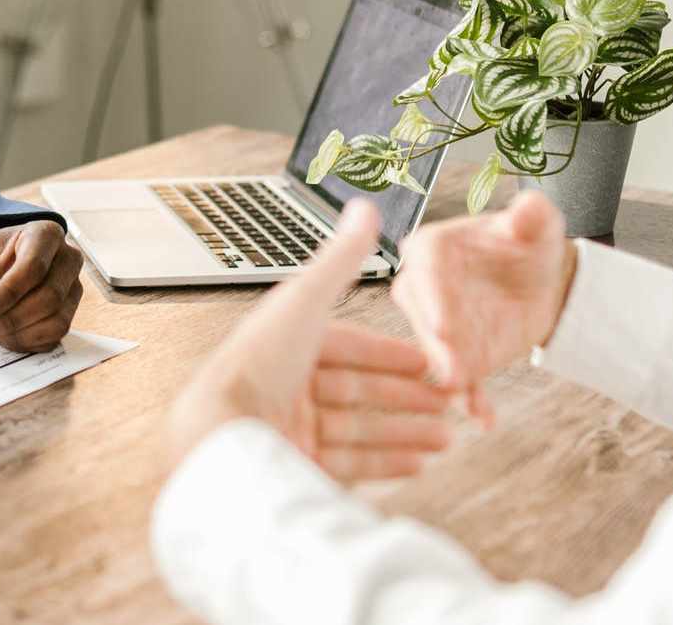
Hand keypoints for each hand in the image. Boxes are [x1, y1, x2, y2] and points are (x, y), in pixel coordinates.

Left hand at [0, 218, 84, 351]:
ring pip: (57, 321)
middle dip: (12, 318)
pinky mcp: (70, 312)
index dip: (8, 292)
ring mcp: (73, 288)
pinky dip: (27, 343)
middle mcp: (68, 259)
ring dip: (20, 335)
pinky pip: (55, 337)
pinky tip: (2, 337)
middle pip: (50, 297)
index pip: (35, 266)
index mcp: (45, 234)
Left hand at [166, 201, 455, 482]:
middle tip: (449, 401)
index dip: (390, 354)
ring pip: (359, 430)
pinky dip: (386, 464)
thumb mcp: (306, 301)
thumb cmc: (259, 363)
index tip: (429, 362)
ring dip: (406, 432)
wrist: (223, 435)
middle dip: (407, 397)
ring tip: (446, 438)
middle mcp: (286, 386)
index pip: (347, 347)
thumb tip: (365, 206)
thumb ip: (341, 259)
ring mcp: (290, 429)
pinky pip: (350, 465)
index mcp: (285, 344)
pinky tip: (418, 464)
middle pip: (357, 390)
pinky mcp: (295, 466)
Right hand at [390, 190, 577, 427]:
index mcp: (432, 249)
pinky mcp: (457, 357)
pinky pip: (461, 380)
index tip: (442, 324)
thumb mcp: (536, 227)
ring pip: (437, 354)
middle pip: (423, 318)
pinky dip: (471, 400)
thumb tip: (530, 206)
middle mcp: (423, 289)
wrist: (541, 283)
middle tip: (452, 371)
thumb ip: (531, 216)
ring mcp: (437, 327)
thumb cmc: (528, 245)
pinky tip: (485, 417)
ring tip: (467, 397)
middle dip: (437, 347)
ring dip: (450, 377)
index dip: (433, 298)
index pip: (425, 270)